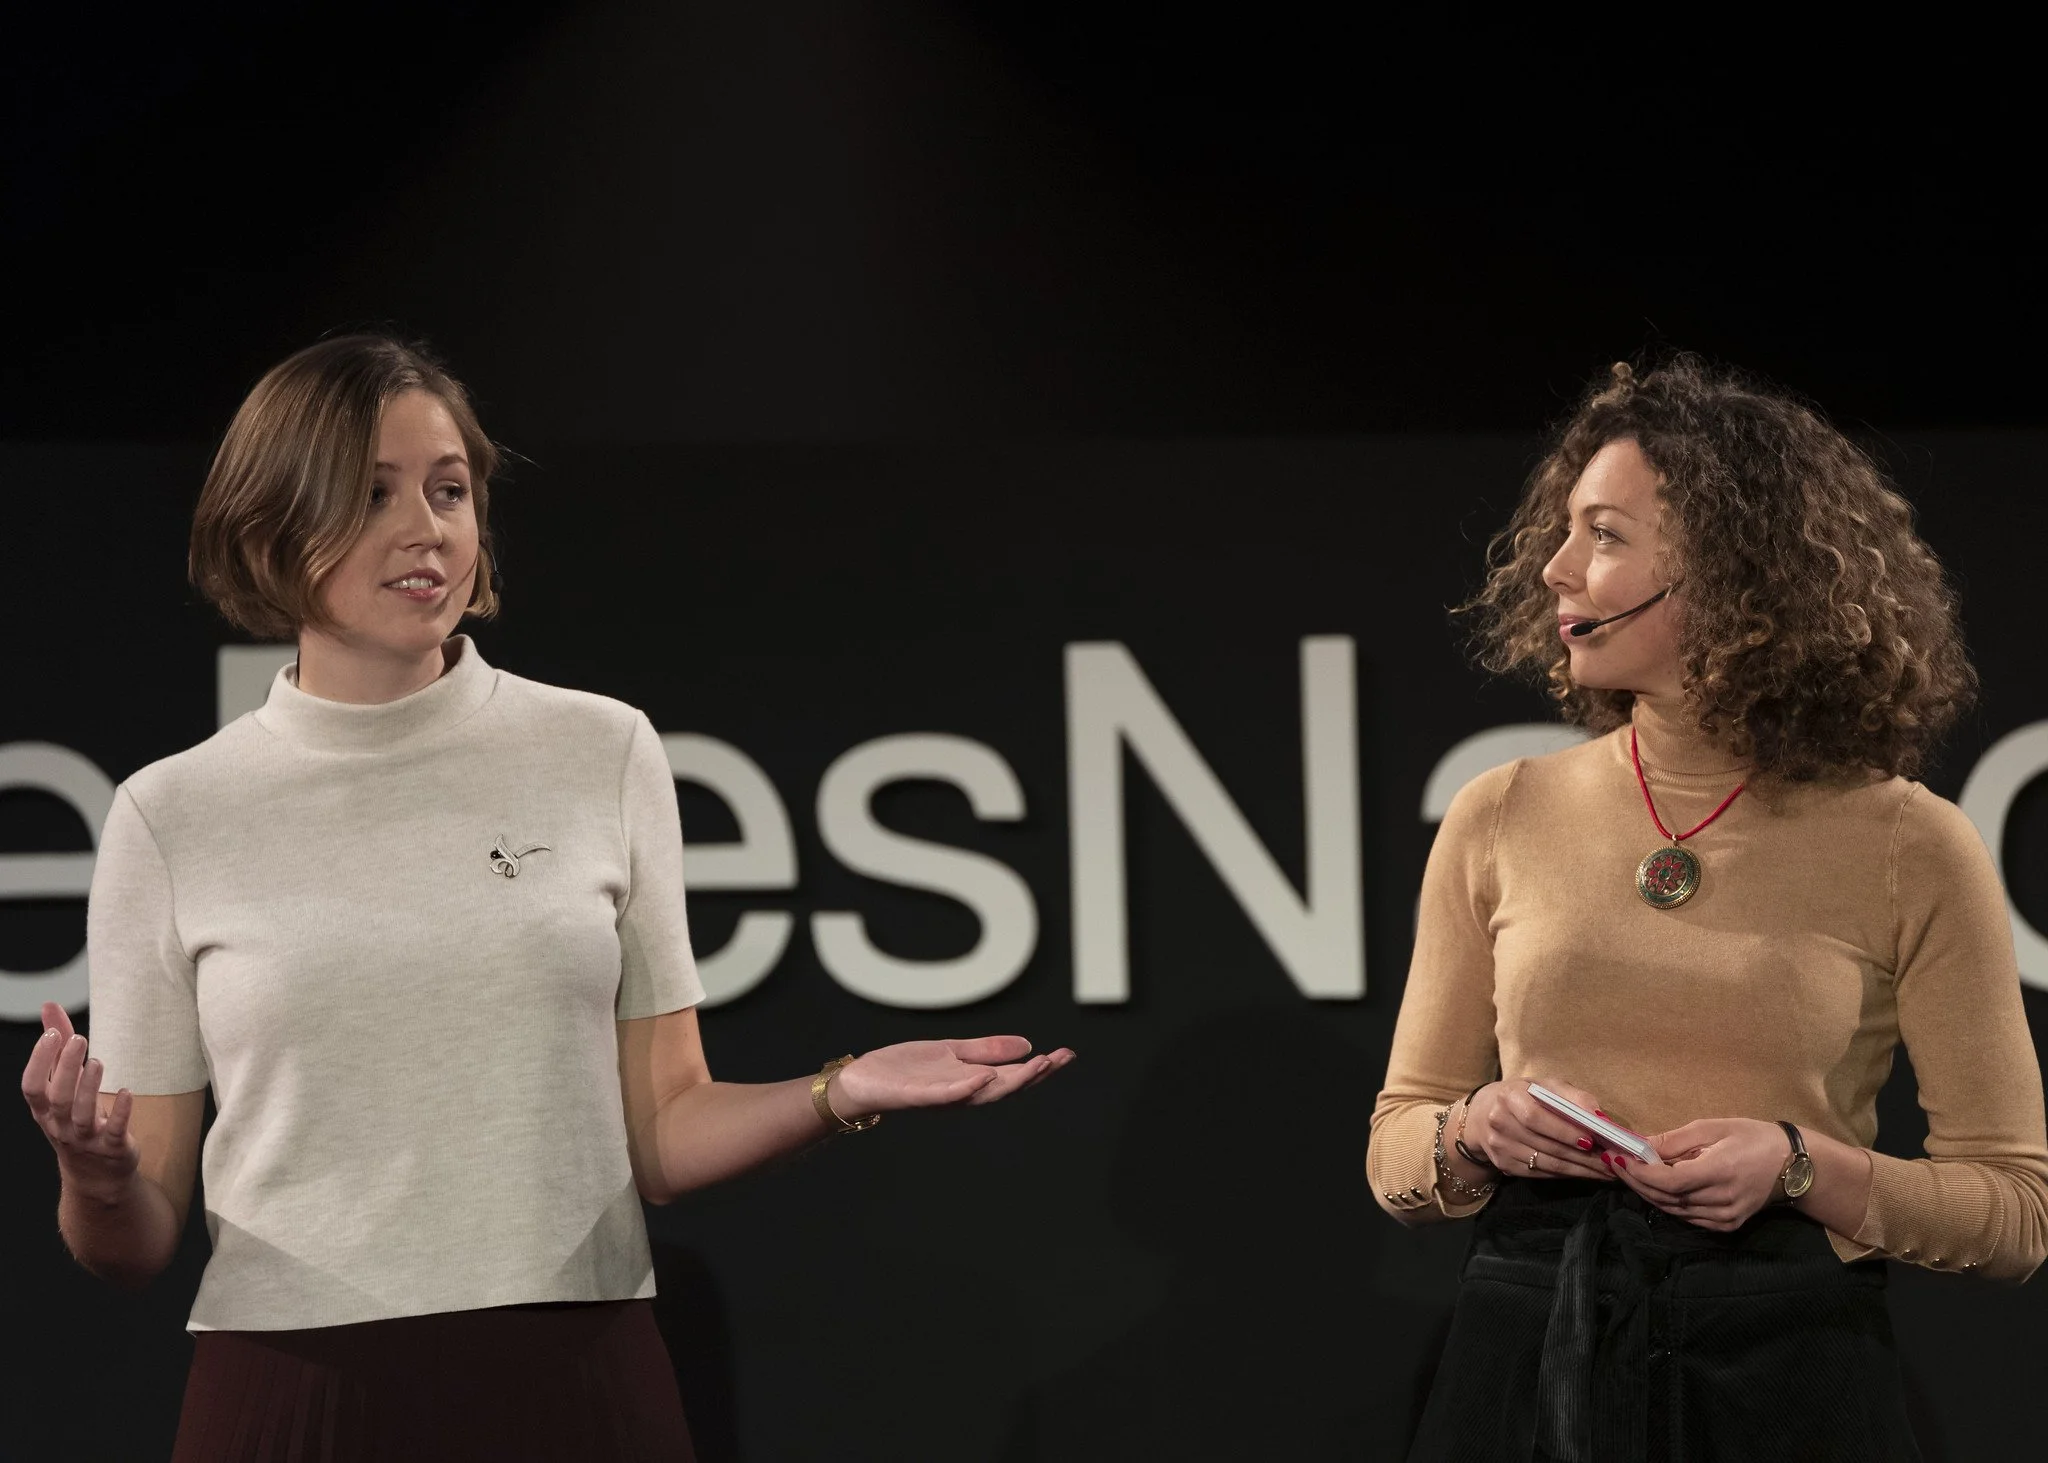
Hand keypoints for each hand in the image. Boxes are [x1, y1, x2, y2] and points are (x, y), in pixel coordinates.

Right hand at [20, 1001, 137, 1201]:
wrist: (96, 1173)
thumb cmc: (76, 1118)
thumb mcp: (63, 1085)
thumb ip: (58, 1046)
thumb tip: (49, 1005)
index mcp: (44, 1110)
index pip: (31, 1086)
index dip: (38, 1061)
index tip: (53, 1033)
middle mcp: (60, 1125)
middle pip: (57, 1098)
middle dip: (66, 1068)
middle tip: (79, 1038)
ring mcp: (85, 1138)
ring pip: (81, 1115)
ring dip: (89, 1087)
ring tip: (99, 1061)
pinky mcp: (112, 1147)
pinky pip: (114, 1131)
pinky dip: (120, 1112)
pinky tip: (127, 1092)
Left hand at [828, 1036, 1073, 1117]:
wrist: (862, 1081)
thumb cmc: (905, 1069)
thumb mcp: (952, 1052)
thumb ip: (986, 1050)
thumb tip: (1028, 1045)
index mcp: (972, 1082)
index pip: (1013, 1076)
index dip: (1041, 1068)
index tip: (1067, 1054)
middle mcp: (962, 1093)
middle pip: (1006, 1088)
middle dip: (1034, 1075)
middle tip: (1059, 1060)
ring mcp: (941, 1096)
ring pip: (983, 1093)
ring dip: (1010, 1081)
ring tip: (1036, 1065)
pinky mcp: (918, 1095)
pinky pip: (946, 1094)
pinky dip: (966, 1088)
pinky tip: (984, 1077)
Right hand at [1465, 1077, 1616, 1181]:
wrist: (1484, 1113)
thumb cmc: (1524, 1095)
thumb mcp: (1545, 1085)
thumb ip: (1573, 1096)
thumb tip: (1600, 1117)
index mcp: (1509, 1097)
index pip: (1536, 1117)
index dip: (1564, 1131)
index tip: (1593, 1140)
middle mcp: (1499, 1123)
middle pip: (1546, 1146)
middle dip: (1583, 1156)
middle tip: (1611, 1162)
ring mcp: (1500, 1148)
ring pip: (1547, 1164)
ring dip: (1581, 1170)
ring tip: (1606, 1171)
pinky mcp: (1505, 1165)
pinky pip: (1542, 1174)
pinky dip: (1568, 1174)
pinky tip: (1586, 1173)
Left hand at [1614, 1117, 1787, 1230]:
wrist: (1794, 1166)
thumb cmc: (1754, 1138)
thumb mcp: (1714, 1128)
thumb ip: (1675, 1140)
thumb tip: (1640, 1145)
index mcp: (1720, 1172)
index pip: (1668, 1182)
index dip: (1640, 1173)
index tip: (1618, 1158)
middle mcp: (1722, 1200)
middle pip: (1667, 1198)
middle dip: (1637, 1182)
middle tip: (1616, 1164)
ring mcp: (1726, 1217)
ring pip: (1674, 1211)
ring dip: (1649, 1193)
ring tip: (1630, 1173)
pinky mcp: (1728, 1226)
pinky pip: (1688, 1217)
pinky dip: (1669, 1203)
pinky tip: (1656, 1187)